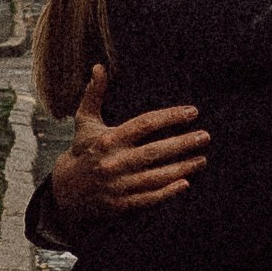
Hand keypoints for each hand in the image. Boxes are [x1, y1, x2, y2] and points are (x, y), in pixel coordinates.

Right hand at [46, 64, 211, 222]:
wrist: (66, 190)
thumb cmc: (82, 150)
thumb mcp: (85, 121)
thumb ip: (94, 93)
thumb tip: (99, 66)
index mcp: (109, 139)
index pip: (145, 124)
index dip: (170, 117)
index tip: (192, 112)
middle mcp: (114, 161)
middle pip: (155, 151)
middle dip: (183, 143)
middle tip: (205, 136)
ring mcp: (118, 184)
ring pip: (156, 176)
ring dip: (182, 168)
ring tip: (202, 159)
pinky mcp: (121, 203)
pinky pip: (149, 198)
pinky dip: (167, 192)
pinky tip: (186, 183)